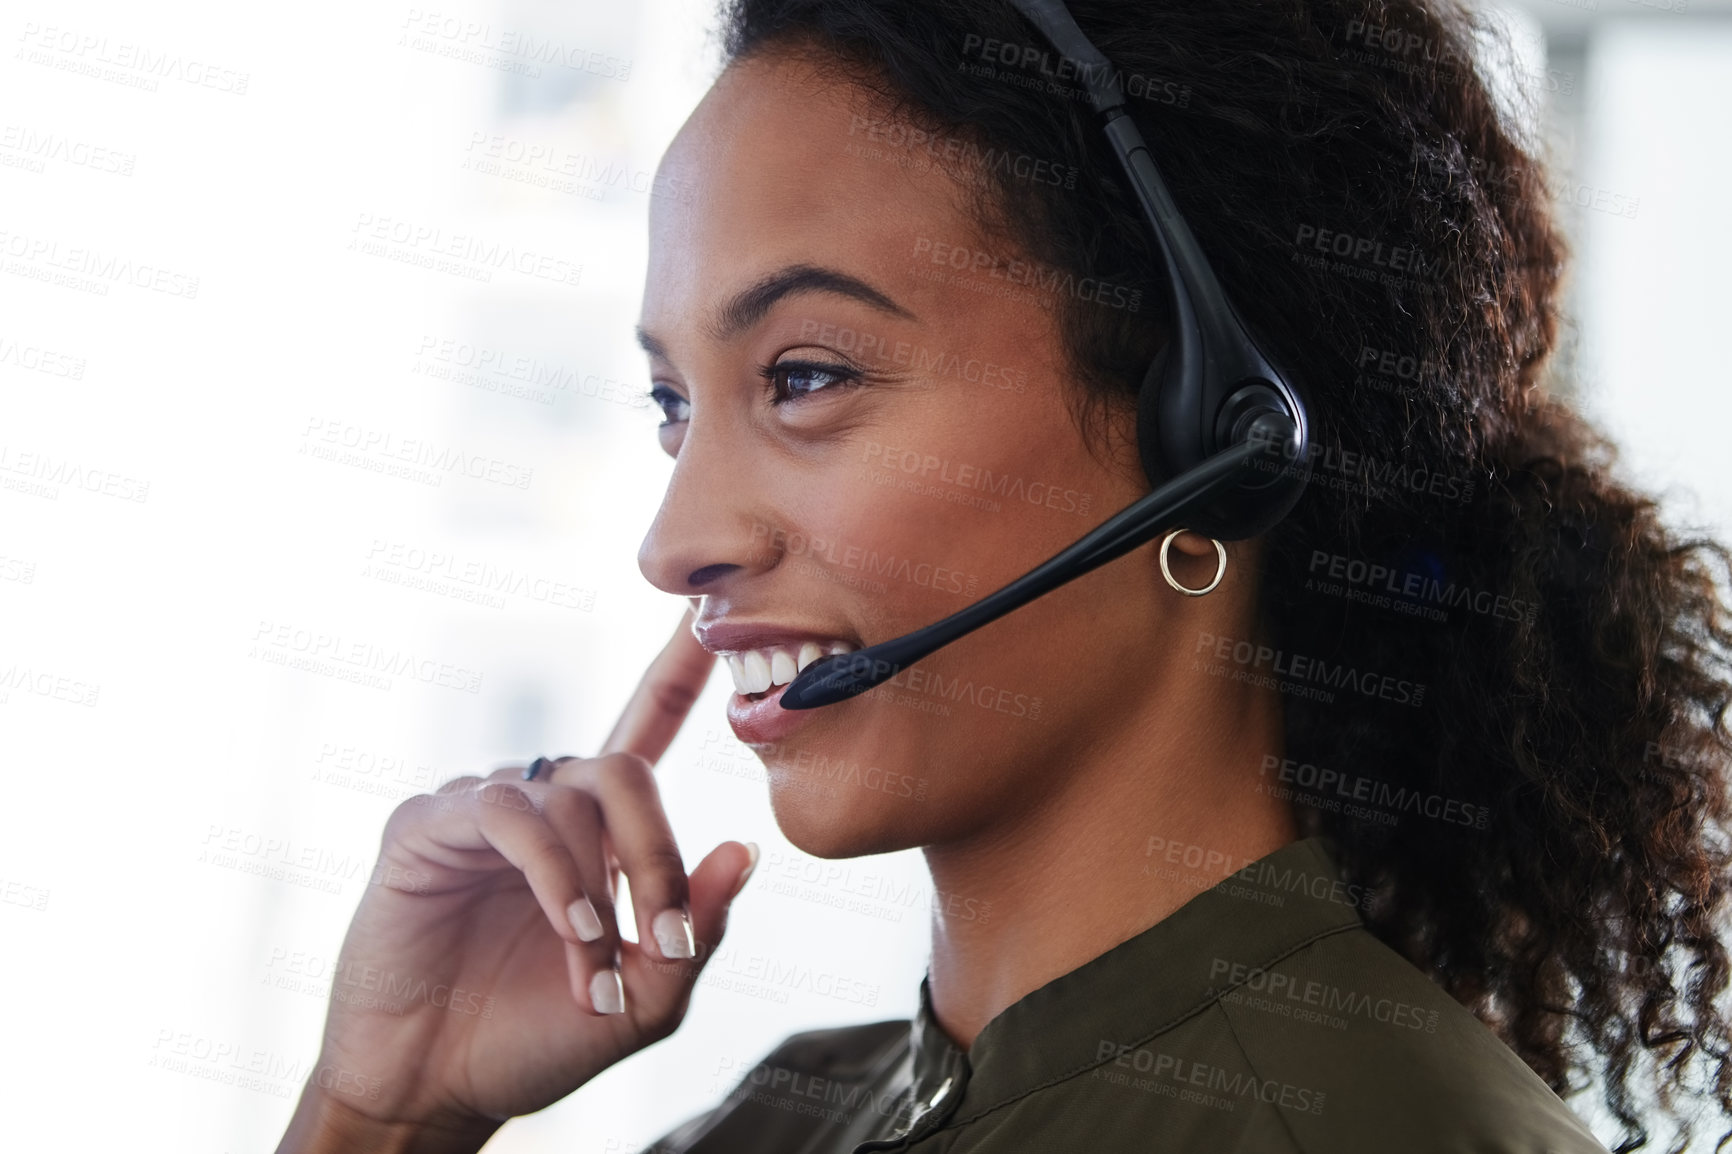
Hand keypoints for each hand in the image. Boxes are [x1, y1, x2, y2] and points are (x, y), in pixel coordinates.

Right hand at [277, 606, 754, 1149]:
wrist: (435, 1092)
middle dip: (659, 853)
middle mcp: (542, 807)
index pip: (643, 729)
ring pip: (572, 797)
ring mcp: (480, 811)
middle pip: (625, 769)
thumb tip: (745, 849)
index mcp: (596, 834)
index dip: (676, 670)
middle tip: (668, 937)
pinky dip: (555, 874)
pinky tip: (570, 930)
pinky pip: (508, 815)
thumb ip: (697, 929)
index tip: (705, 614)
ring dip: (601, 886)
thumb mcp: (642, 999)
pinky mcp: (423, 827)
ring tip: (595, 965)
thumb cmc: (534, 1039)